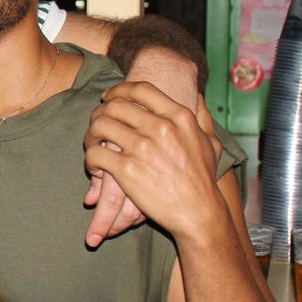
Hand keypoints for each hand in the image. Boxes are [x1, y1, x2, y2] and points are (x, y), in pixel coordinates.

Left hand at [84, 82, 221, 240]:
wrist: (199, 213)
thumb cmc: (204, 180)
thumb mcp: (211, 142)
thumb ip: (203, 116)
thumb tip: (198, 96)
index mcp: (178, 116)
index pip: (140, 89)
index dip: (118, 90)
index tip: (108, 98)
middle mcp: (159, 127)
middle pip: (115, 105)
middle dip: (100, 113)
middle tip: (98, 126)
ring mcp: (142, 147)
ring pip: (100, 126)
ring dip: (91, 136)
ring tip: (94, 147)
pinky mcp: (127, 169)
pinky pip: (95, 154)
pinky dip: (90, 161)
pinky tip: (97, 169)